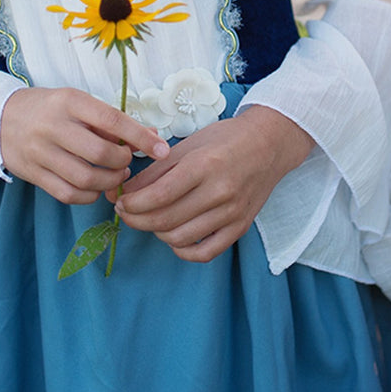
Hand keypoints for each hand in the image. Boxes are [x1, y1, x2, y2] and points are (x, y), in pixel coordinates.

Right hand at [0, 86, 170, 204]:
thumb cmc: (50, 108)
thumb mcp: (79, 103)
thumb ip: (112, 121)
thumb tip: (153, 136)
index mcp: (70, 102)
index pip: (112, 120)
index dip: (141, 137)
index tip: (162, 150)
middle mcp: (54, 126)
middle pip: (100, 154)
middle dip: (122, 162)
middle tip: (127, 162)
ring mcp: (40, 152)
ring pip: (85, 178)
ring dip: (109, 182)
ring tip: (115, 176)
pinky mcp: (32, 174)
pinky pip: (67, 194)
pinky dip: (88, 196)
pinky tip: (95, 188)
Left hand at [112, 106, 313, 262]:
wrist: (269, 144)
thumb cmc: (226, 139)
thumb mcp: (189, 145)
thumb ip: (156, 170)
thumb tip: (125, 192)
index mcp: (204, 165)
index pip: (158, 195)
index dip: (132, 203)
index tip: (120, 201)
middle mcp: (220, 191)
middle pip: (165, 220)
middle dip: (136, 219)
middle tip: (127, 212)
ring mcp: (232, 212)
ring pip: (180, 238)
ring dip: (156, 233)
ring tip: (151, 219)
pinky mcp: (240, 227)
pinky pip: (204, 252)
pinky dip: (182, 250)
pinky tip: (174, 236)